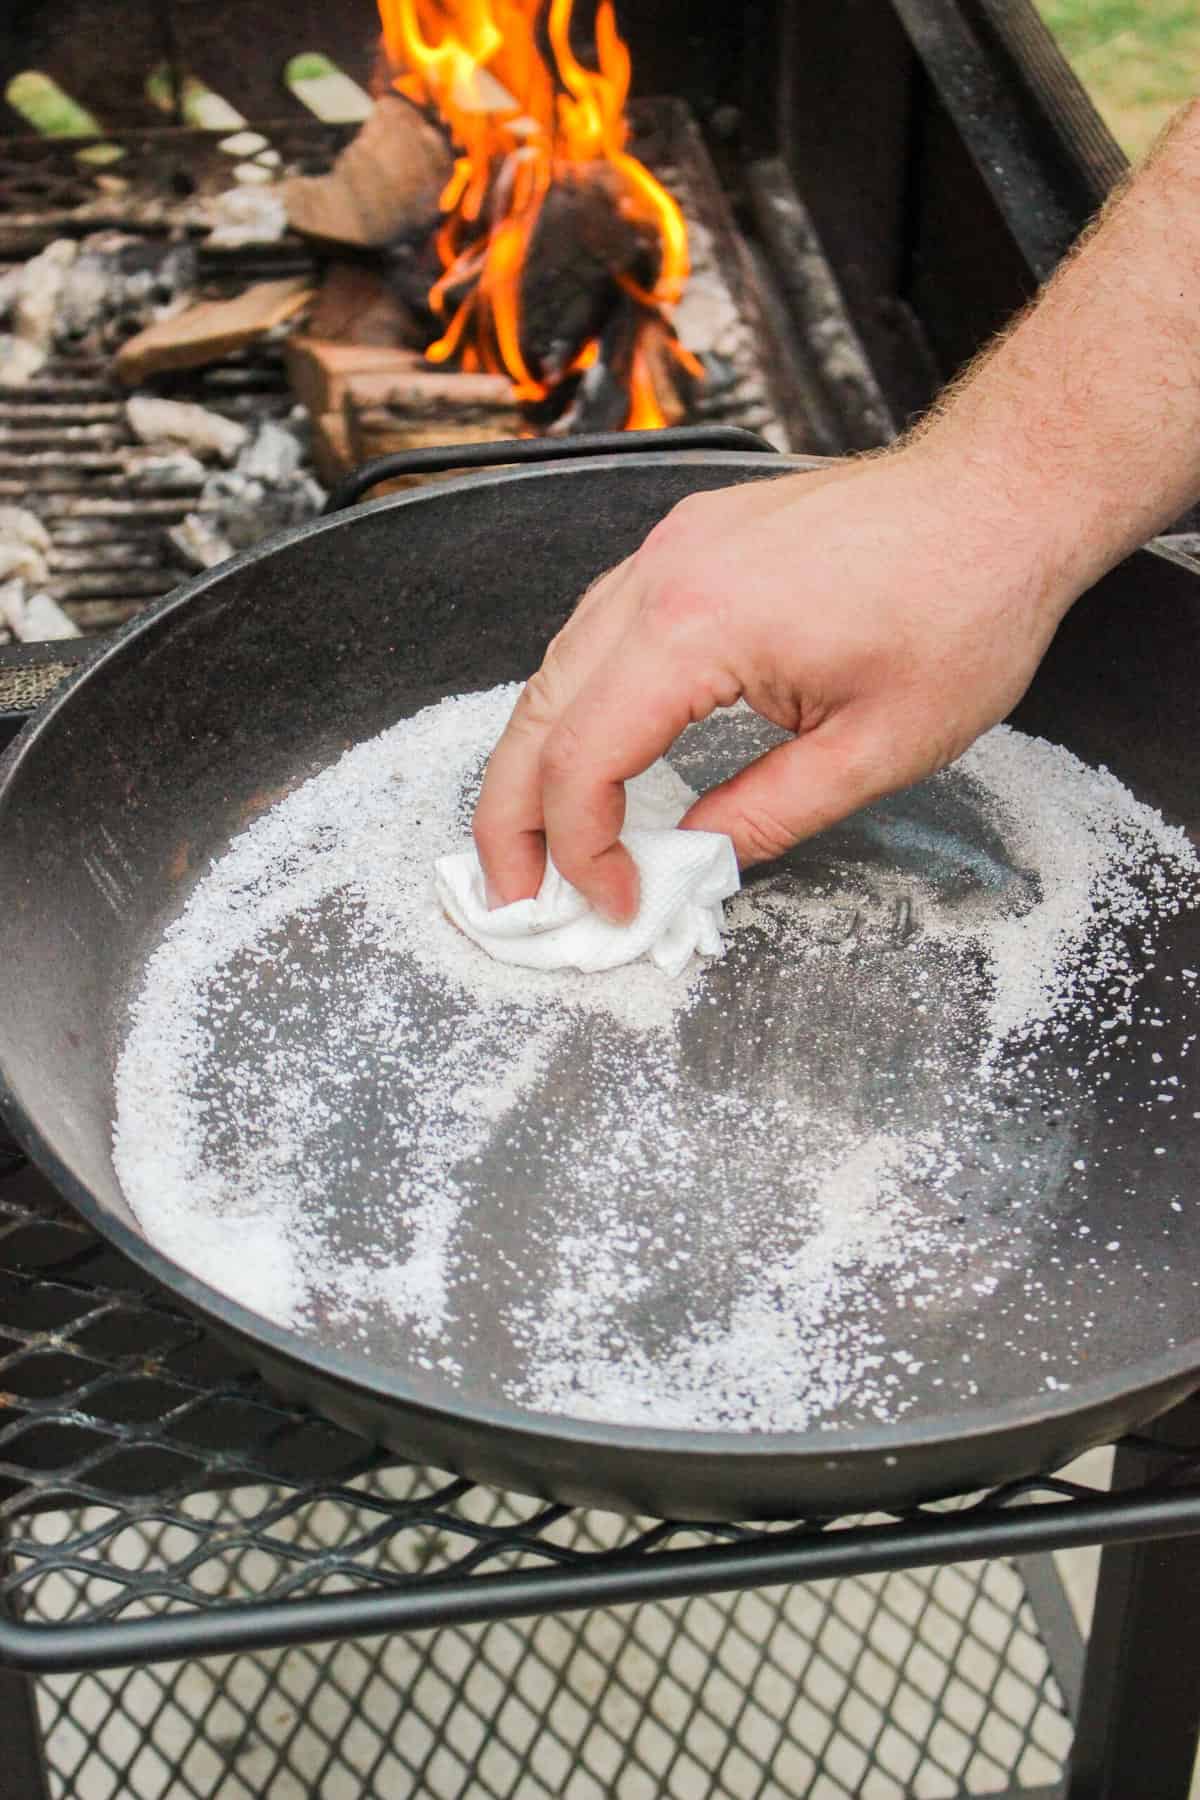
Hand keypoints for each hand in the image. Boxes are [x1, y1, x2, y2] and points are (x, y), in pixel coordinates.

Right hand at [472, 441, 1080, 921]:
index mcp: (698, 626)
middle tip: (513, 888)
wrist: (1000, 497)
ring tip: (539, 833)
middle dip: (511, 814)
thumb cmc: (963, 604)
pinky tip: (590, 747)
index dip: (582, 850)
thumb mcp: (878, 750)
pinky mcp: (688, 542)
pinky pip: (598, 628)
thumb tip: (697, 860)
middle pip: (539, 711)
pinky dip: (577, 700)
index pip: (585, 759)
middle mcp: (663, 575)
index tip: (616, 901)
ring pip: (556, 666)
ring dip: (536, 756)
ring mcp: (670, 549)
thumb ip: (768, 814)